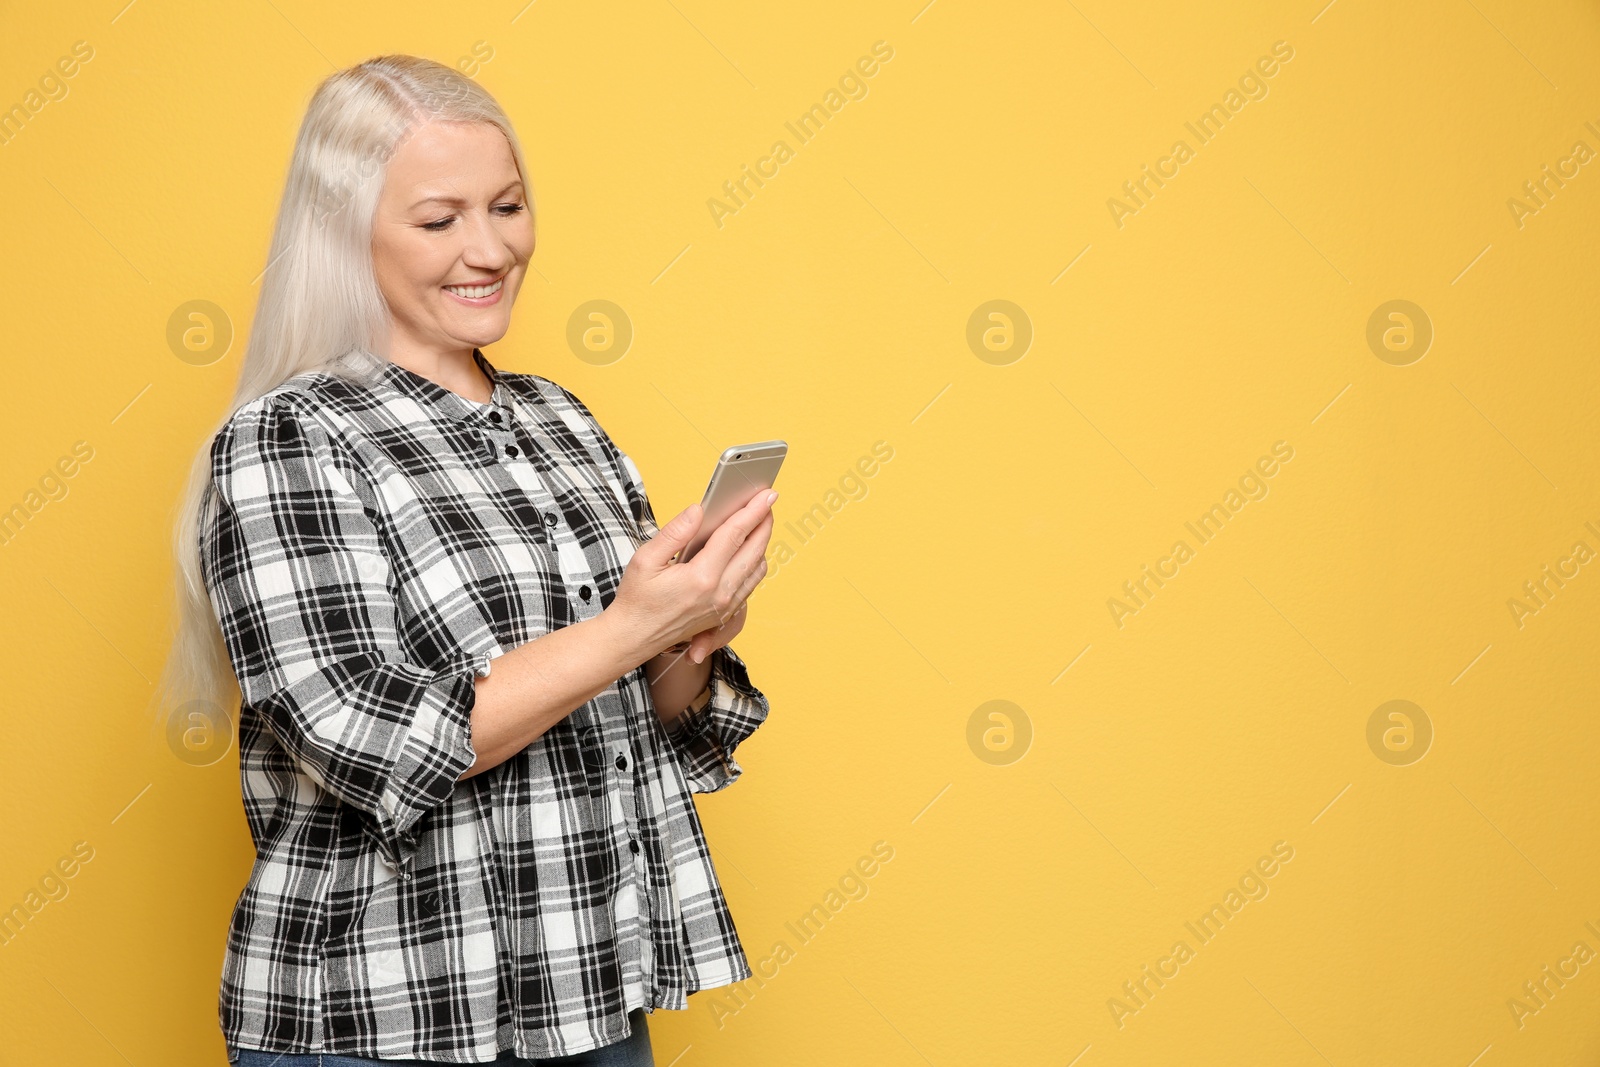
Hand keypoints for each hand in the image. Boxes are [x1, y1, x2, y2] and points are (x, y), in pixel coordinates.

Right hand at [608, 488, 774, 661]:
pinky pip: (750, 585)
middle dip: (764, 522)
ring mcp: (725, 606)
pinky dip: (754, 563)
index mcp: (701, 578)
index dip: (753, 511)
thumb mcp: (646, 559)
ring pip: (757, 569)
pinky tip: (749, 549)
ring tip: (759, 521)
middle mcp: (719, 594)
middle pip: (754, 550)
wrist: (634, 637)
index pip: (734, 535)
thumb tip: (698, 510)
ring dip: (761, 543)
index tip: (767, 494)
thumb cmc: (637, 599)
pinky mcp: (724, 614)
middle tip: (767, 502)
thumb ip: (675, 532)